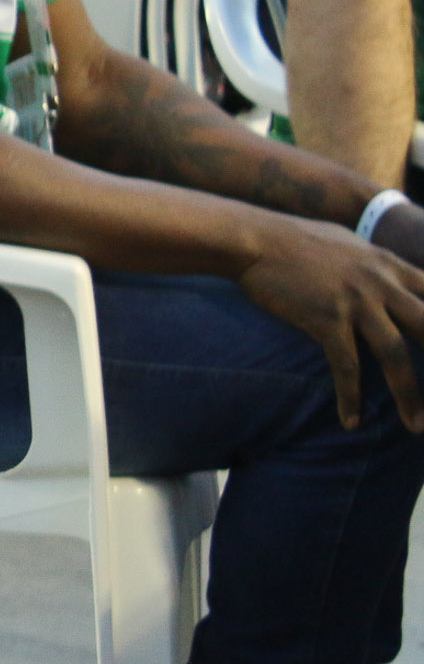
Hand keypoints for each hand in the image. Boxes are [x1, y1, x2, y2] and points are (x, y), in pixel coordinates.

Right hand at [235, 214, 423, 429]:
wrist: (256, 240)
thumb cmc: (295, 239)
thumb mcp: (349, 243)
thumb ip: (375, 263)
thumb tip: (384, 273)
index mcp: (390, 265)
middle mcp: (382, 284)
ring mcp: (356, 302)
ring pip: (396, 354)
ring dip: (409, 394)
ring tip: (415, 424)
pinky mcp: (327, 319)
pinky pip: (347, 365)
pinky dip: (350, 396)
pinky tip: (350, 420)